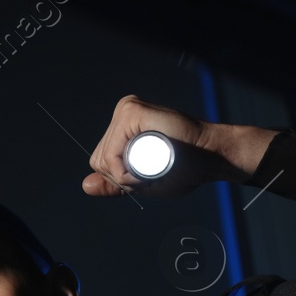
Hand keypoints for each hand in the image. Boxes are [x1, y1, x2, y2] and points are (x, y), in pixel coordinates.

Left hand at [82, 95, 269, 197]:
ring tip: (156, 165)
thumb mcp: (141, 181)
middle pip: (99, 161)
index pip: (100, 162)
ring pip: (105, 160)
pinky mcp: (131, 112)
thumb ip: (115, 183)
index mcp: (122, 127)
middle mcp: (122, 114)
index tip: (149, 174)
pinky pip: (112, 155)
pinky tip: (149, 165)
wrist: (210, 158)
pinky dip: (126, 171)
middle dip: (123, 178)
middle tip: (154, 170)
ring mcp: (126, 110)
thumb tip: (86, 185)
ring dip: (128, 176)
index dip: (120, 178)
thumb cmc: (185, 167)